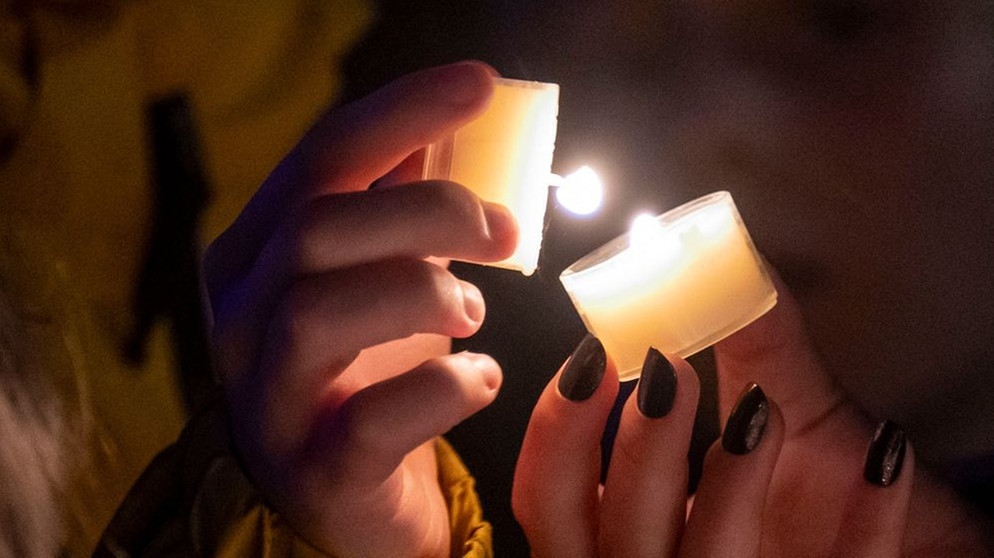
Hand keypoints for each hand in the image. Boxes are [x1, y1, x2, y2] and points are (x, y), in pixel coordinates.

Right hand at [203, 62, 516, 556]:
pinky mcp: (317, 471)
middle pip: (317, 228)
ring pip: (320, 313)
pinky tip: (481, 379)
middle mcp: (243, 320)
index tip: (480, 84)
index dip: (402, 112)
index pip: (322, 158)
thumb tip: (462, 127)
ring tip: (476, 310)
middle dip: (428, 211)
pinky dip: (444, 388)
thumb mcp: (377, 276)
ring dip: (424, 294)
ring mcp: (270, 399)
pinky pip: (370, 421)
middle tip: (502, 229)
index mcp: (258, 254)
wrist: (340, 499)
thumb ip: (401, 206)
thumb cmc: (366, 370)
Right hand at [513, 271, 989, 555]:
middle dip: (638, 456)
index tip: (590, 364)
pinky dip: (865, 517)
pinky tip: (885, 455)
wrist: (907, 546)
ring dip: (730, 487)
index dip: (557, 434)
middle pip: (616, 536)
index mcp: (626, 527)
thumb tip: (734, 251)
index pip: (549, 496)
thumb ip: (749, 343)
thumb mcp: (785, 407)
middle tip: (668, 377)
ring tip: (765, 414)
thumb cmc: (819, 481)